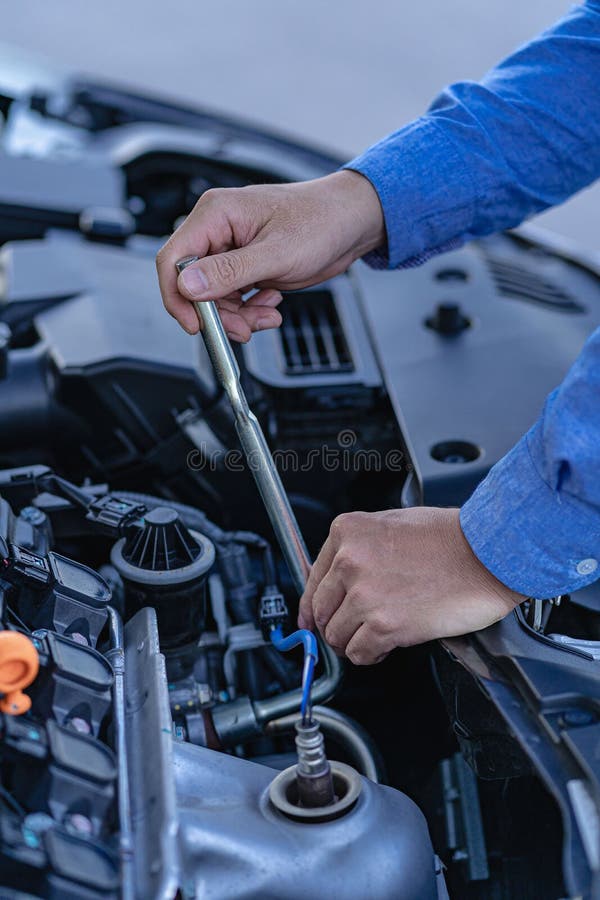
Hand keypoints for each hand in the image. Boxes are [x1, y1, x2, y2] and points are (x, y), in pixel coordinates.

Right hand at [156, 170, 384, 339]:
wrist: (351, 223)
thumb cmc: (322, 221)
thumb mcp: (277, 253)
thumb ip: (230, 271)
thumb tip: (189, 285)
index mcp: (216, 214)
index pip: (174, 259)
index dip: (178, 297)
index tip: (196, 325)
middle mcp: (218, 230)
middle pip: (194, 284)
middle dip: (218, 313)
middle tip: (244, 329)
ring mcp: (232, 249)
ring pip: (214, 297)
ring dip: (238, 315)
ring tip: (267, 315)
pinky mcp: (246, 265)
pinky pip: (234, 297)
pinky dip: (250, 310)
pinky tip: (271, 305)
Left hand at [298, 507, 524, 664]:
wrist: (487, 554)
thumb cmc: (451, 538)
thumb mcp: (392, 524)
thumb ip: (359, 548)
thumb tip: (337, 579)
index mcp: (348, 532)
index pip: (312, 578)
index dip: (313, 605)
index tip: (311, 619)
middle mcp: (349, 561)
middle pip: (321, 610)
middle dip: (335, 625)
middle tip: (353, 630)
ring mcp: (364, 594)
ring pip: (337, 636)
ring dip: (354, 641)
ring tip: (379, 633)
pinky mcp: (383, 625)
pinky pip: (359, 653)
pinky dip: (372, 655)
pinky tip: (389, 643)